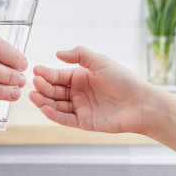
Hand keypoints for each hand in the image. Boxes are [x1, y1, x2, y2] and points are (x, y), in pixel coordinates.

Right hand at [29, 46, 162, 133]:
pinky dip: (53, 115)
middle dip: (43, 87)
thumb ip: (79, 55)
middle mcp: (79, 92)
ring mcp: (81, 108)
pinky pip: (65, 119)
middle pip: (55, 90)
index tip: (36, 71)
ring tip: (34, 96)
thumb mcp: (100, 61)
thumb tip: (58, 53)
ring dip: (44, 101)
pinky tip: (44, 108)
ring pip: (57, 105)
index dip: (47, 73)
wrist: (141, 103)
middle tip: (35, 83)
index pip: (58, 75)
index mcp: (81, 77)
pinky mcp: (84, 122)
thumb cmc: (124, 80)